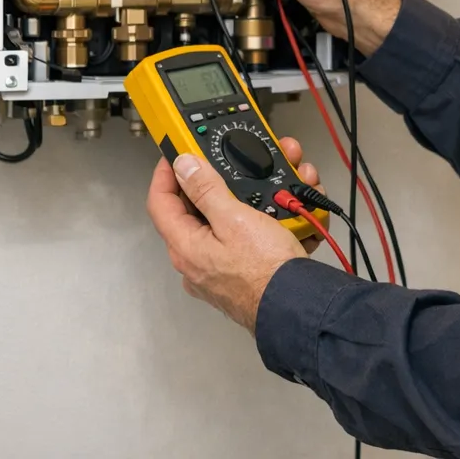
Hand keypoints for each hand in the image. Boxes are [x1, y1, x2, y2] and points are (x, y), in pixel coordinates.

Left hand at [146, 136, 324, 330]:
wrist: (300, 307)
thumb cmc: (265, 272)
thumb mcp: (234, 219)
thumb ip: (206, 190)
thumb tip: (183, 166)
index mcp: (185, 246)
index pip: (160, 201)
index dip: (166, 172)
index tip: (178, 152)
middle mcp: (199, 259)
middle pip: (203, 207)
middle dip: (231, 179)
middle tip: (247, 163)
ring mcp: (223, 266)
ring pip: (236, 219)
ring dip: (261, 197)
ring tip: (288, 186)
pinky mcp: (248, 271)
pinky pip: (255, 237)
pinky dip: (275, 220)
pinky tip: (296, 212)